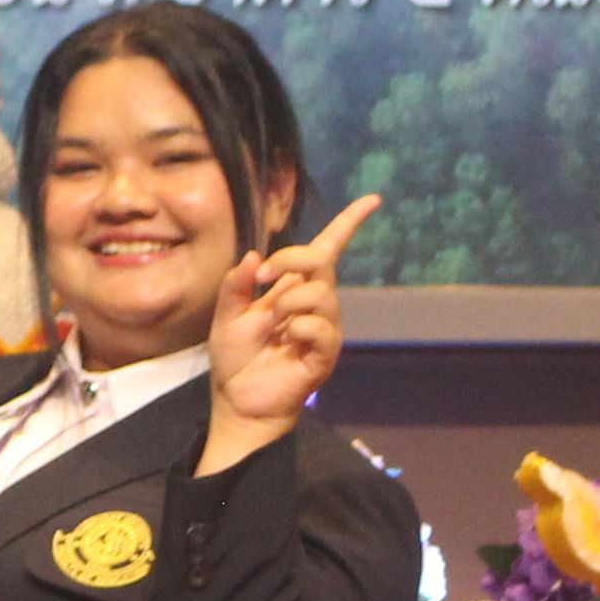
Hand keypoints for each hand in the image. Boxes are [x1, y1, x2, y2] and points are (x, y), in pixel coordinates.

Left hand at [205, 193, 382, 464]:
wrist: (237, 400)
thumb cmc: (235, 359)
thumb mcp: (226, 314)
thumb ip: (236, 284)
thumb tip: (254, 256)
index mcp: (294, 288)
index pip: (327, 249)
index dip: (349, 223)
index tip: (373, 200)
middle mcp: (316, 304)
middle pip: (320, 261)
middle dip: (290, 259)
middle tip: (262, 281)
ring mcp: (324, 328)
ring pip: (319, 293)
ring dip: (287, 302)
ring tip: (271, 323)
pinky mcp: (325, 353)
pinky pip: (319, 326)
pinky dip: (297, 327)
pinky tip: (286, 342)